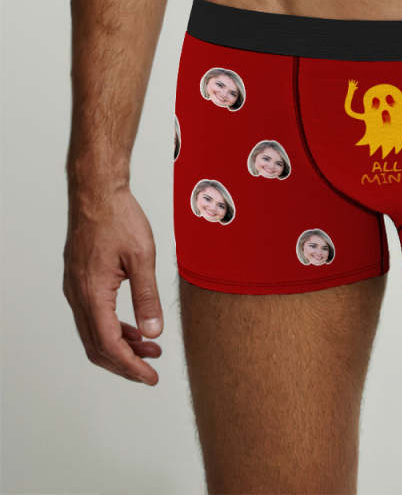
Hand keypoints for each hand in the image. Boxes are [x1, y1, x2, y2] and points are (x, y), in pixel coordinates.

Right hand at [63, 183, 163, 383]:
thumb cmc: (119, 219)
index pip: (110, 345)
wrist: (97, 195)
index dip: (130, 366)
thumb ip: (147, 298)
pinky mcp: (80, 281)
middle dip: (125, 362)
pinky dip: (113, 328)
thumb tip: (153, 332)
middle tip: (151, 370)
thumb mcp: (143, 258)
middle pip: (97, 346)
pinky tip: (135, 327)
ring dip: (121, 345)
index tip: (150, 377)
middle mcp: (79, 296)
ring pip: (94, 332)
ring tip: (150, 348)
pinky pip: (94, 316)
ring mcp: (76, 289)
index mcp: (93, 294)